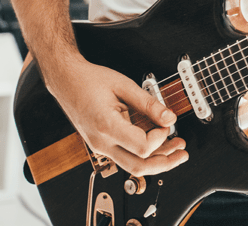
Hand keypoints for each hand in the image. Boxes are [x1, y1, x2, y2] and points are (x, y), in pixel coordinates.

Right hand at [46, 57, 188, 176]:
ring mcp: (100, 146)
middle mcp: (101, 142)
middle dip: (165, 163)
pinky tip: (157, 143)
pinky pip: (125, 156)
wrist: (66, 81)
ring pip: (132, 166)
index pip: (142, 147)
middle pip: (138, 167)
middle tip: (182, 153)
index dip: (160, 137)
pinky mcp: (102, 145)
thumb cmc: (89, 80)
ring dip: (156, 160)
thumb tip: (169, 118)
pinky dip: (143, 153)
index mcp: (106, 126)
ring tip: (175, 148)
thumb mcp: (124, 86)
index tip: (166, 123)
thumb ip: (149, 104)